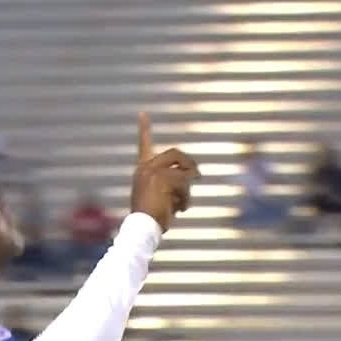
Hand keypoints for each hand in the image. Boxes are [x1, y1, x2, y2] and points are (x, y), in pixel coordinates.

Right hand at [130, 112, 199, 230]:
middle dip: (190, 165)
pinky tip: (180, 209)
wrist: (142, 228)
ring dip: (187, 190)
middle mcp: (146, 167)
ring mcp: (155, 172)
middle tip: (198, 176)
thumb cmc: (150, 218)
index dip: (144, 129)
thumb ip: (171, 183)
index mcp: (141, 170)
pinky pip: (186, 184)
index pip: (143, 145)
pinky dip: (186, 198)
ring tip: (181, 206)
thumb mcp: (159, 197)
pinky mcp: (165, 179)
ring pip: (184, 172)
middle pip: (176, 153)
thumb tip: (194, 175)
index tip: (143, 113)